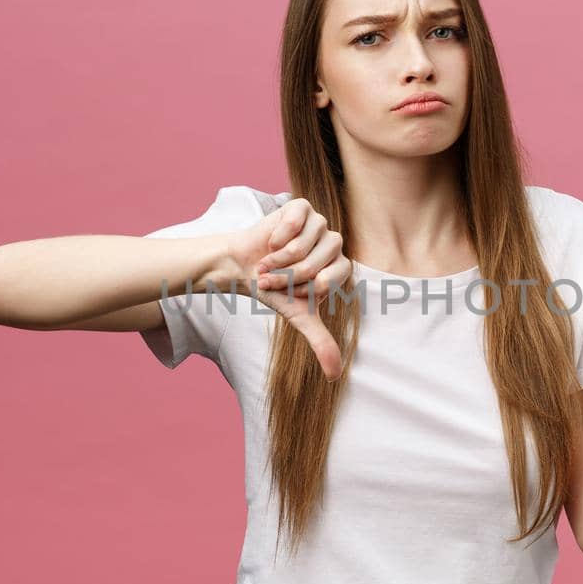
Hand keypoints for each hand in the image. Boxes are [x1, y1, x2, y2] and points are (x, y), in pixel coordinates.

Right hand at [225, 198, 350, 379]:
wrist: (242, 267)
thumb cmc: (274, 290)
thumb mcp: (298, 317)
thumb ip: (320, 342)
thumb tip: (335, 376)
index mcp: (339, 267)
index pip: (331, 279)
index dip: (305, 287)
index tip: (291, 292)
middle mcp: (334, 243)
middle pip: (317, 262)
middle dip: (289, 275)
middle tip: (273, 278)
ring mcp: (319, 223)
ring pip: (304, 244)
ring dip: (279, 258)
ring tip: (268, 262)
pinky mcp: (302, 207)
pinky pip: (297, 221)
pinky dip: (278, 235)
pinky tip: (271, 240)